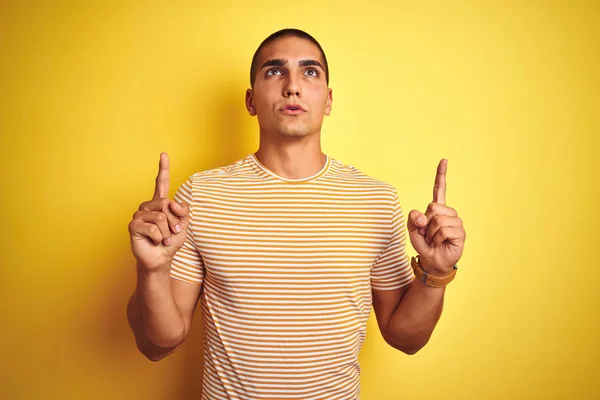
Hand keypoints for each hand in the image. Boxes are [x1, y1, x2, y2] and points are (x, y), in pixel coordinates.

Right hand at [128, 152, 189, 271]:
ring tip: (163, 239)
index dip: (163, 168)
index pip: (161, 183)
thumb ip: (183, 212)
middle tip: (172, 234)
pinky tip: (155, 241)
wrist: (161, 259)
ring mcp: (139, 214)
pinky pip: (153, 228)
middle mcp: (148, 206)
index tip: (164, 154)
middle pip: (166, 204)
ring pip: (161, 217)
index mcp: (160, 203)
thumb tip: (174, 203)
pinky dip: (158, 237)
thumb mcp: (183, 226)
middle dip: (174, 222)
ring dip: (167, 232)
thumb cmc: (171, 242)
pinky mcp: (133, 225)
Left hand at [407, 159, 465, 274]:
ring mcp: (456, 222)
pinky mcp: (460, 233)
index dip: (441, 175)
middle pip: (433, 207)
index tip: (444, 160)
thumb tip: (424, 216)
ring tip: (434, 240)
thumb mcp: (413, 231)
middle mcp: (449, 213)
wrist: (432, 262)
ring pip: (437, 220)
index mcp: (437, 209)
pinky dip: (437, 238)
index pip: (439, 190)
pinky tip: (441, 243)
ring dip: (430, 233)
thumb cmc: (424, 245)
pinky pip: (443, 230)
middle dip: (425, 223)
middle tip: (428, 234)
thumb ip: (413, 220)